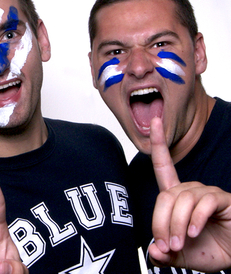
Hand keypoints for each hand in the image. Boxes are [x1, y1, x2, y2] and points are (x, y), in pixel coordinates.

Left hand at [148, 117, 230, 271]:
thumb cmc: (207, 250)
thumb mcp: (180, 255)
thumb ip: (164, 254)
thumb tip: (153, 253)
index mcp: (178, 197)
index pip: (164, 167)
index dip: (159, 144)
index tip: (155, 122)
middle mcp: (191, 190)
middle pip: (166, 195)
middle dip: (161, 222)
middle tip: (167, 245)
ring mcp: (208, 193)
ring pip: (181, 199)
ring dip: (176, 224)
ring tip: (180, 243)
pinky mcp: (223, 199)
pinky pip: (203, 203)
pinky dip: (195, 219)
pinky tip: (194, 232)